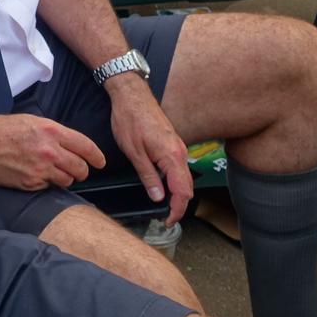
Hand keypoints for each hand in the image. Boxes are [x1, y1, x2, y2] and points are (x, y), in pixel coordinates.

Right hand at [0, 111, 105, 190]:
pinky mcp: (30, 183)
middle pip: (80, 167)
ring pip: (67, 180)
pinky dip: (47, 183)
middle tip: (78, 170)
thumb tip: (69, 145)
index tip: (100, 162)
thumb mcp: (31, 121)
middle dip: (82, 170)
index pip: (86, 147)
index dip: (97, 156)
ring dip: (65, 178)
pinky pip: (48, 187)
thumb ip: (53, 133)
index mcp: (51, 131)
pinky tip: (36, 175)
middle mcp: (49, 151)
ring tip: (55, 173)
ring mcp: (40, 169)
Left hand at [106, 76, 192, 225]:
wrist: (132, 94)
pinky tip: (162, 186)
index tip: (168, 222)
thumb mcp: (134, 152)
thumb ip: (148, 175)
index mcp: (172, 156)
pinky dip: (174, 181)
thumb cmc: (130, 120)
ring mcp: (178, 147)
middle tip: (166, 218)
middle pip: (187, 187)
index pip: (183, 191)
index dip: (177, 210)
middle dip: (179, 205)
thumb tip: (158, 197)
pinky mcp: (172, 143)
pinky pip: (178, 167)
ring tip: (164, 206)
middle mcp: (180, 152)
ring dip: (177, 193)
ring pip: (183, 177)